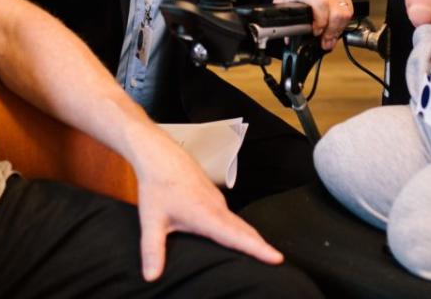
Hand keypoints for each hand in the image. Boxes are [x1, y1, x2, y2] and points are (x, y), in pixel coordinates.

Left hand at [132, 131, 281, 280]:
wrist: (159, 154)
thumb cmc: (157, 184)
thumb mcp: (151, 220)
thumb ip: (152, 250)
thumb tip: (151, 277)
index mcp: (206, 214)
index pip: (236, 236)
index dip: (258, 249)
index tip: (277, 258)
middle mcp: (217, 207)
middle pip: (245, 230)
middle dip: (262, 247)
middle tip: (278, 263)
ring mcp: (217, 200)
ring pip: (239, 222)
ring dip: (252, 238)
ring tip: (264, 255)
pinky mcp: (213, 196)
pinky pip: (231, 216)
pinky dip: (240, 228)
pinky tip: (238, 237)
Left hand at [273, 0, 353, 48]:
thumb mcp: (282, 2)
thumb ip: (285, 20)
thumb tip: (288, 39)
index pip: (321, 3)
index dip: (321, 21)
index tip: (316, 32)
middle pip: (336, 11)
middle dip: (332, 31)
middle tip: (325, 42)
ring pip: (345, 11)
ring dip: (339, 29)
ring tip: (330, 39)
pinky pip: (349, 8)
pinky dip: (343, 22)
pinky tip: (336, 28)